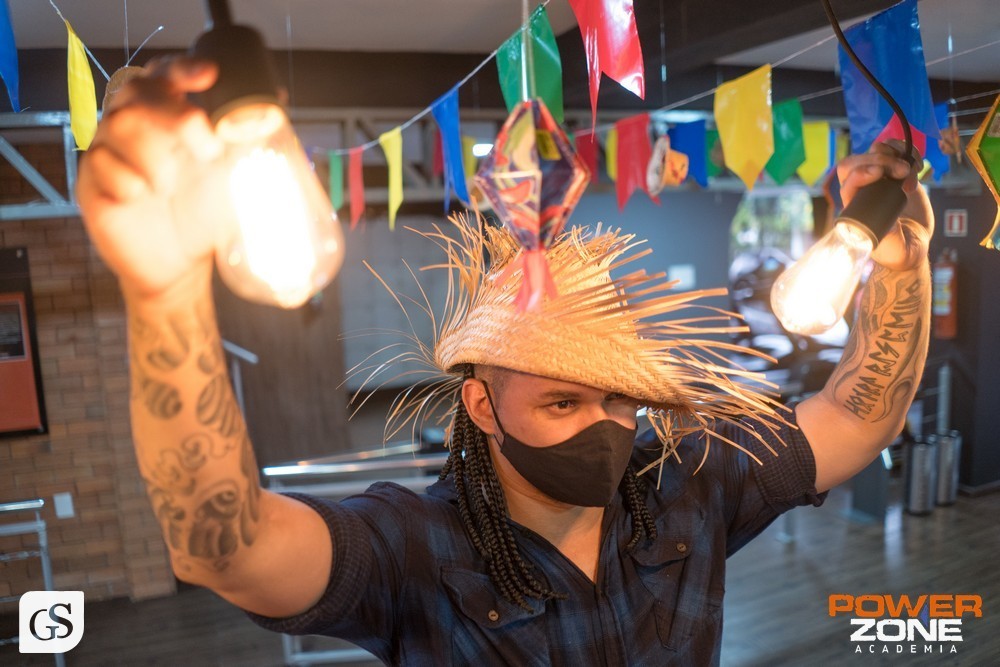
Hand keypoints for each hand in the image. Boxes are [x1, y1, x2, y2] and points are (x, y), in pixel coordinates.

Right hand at [77, 57, 226, 301]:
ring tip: (171, 185)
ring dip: (155, 154)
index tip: (209, 76)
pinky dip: (128, 181)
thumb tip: (275, 105)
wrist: (181, 267)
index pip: (165, 75)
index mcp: (167, 117)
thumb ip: (243, 142)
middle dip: (176, 115)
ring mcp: (108, 152)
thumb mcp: (231, 177)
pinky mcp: (90, 183)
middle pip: (139, 92)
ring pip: (118, 124)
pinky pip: (100, 164)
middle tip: (209, 149)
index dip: (183, 69)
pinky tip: (142, 198)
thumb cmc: (203, 216)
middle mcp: (134, 127)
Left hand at [836, 140, 933, 270]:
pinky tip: (918, 166)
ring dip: (895, 153)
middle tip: (904, 171)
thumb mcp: (892, 247)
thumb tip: (882, 216)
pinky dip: (908, 151)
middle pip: (859, 160)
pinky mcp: (896, 173)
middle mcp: (863, 189)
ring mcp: (880, 178)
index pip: (848, 181)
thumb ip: (887, 234)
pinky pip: (896, 150)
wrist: (913, 243)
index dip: (861, 173)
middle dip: (881, 160)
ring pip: (877, 151)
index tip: (880, 173)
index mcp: (855, 205)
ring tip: (912, 171)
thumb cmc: (897, 250)